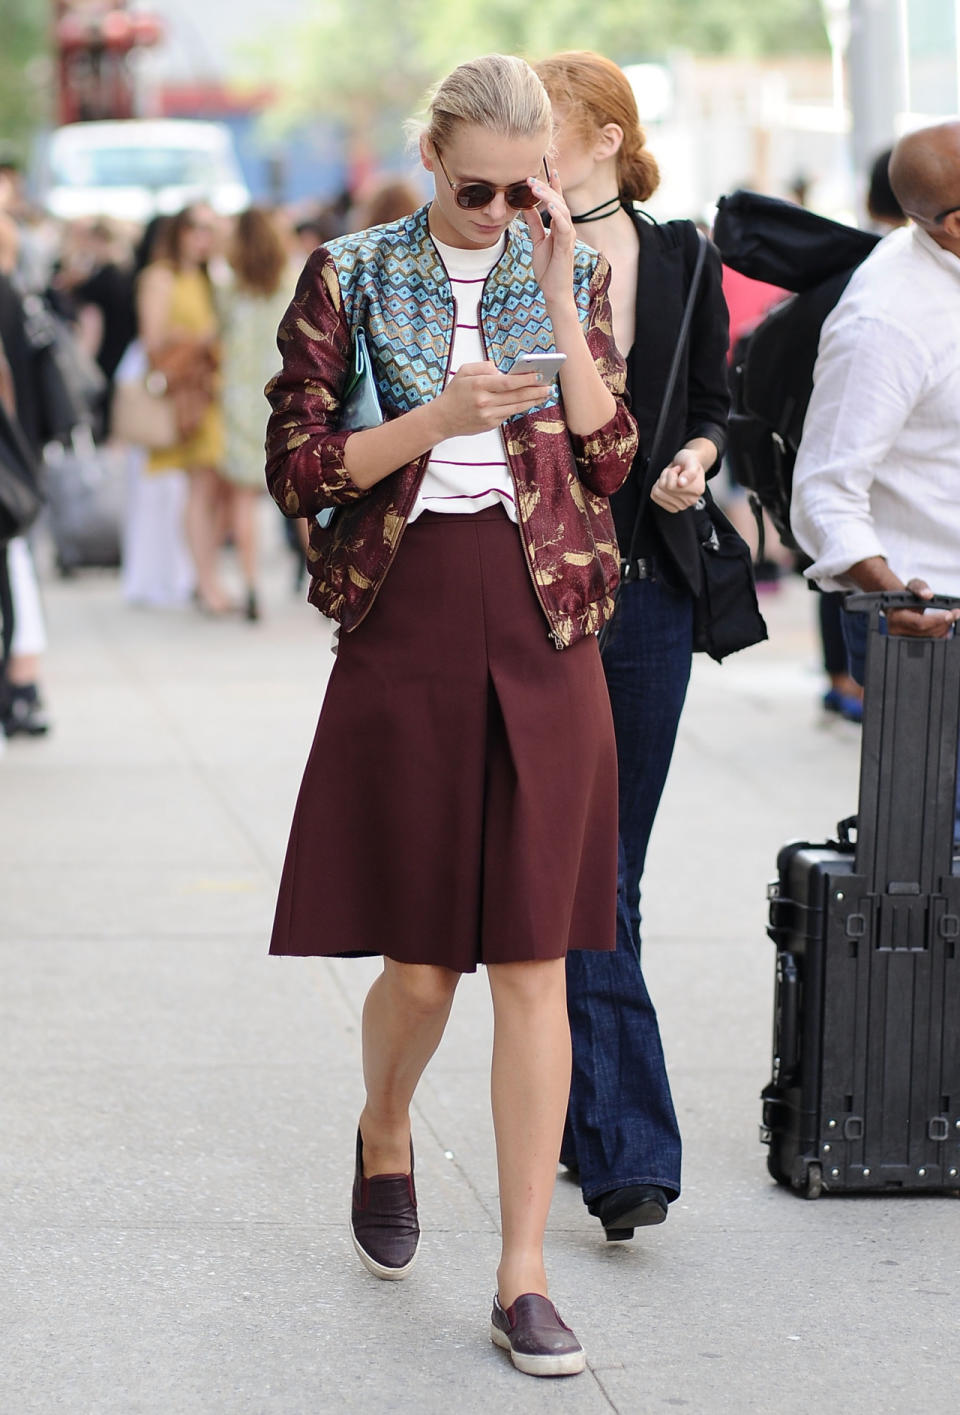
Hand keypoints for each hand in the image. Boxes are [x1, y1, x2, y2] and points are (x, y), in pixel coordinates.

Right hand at [432, 361, 544, 439]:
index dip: (525, 379)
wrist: (442, 419)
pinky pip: (508, 414)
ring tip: (545, 395)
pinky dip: (520, 407)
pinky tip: (529, 402)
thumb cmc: (454, 393)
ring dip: (532, 400)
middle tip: (549, 386)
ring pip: (516, 407)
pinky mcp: (490, 425)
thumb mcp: (464, 371)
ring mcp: (488, 415)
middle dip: (535, 391)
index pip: (507, 382)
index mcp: (478, 385)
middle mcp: (484, 401)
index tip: (539, 376)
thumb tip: (503, 371)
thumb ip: (484, 367)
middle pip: (516, 396)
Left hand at [522, 168, 575, 308]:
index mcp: (560, 226)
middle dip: (546, 187)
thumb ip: (534, 223)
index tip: (546, 168)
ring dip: (548, 197)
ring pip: (561, 210)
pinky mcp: (566, 247)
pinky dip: (558, 215)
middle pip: (558, 201)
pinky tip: (550, 205)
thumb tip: (525, 205)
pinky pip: (564, 227)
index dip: (553, 184)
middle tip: (530, 176)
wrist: (554, 291)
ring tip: (535, 187)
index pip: (557, 201)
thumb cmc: (548, 268)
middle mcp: (566, 228)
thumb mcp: (537, 241)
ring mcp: (568, 237)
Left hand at [649, 448, 706, 512]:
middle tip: (675, 473)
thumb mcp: (691, 461)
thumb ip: (689, 472)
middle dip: (666, 476)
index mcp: (697, 490)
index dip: (671, 473)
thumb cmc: (689, 462)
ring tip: (672, 477)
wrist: (687, 464)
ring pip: (657, 492)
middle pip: (663, 488)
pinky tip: (668, 484)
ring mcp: (681, 506)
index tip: (679, 469)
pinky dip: (658, 487)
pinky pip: (655, 496)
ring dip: (662, 480)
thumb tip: (681, 484)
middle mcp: (690, 501)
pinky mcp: (672, 508)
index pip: (670, 486)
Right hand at [886, 577, 959, 637]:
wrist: (898, 605)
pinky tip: (944, 626)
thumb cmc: (905, 596)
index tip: (950, 614)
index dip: (937, 619)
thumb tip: (928, 595)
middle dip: (943, 623)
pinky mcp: (909, 641)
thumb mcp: (913, 585)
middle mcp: (897, 630)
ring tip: (950, 618)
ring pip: (928, 637)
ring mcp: (902, 638)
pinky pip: (928, 640)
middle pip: (926, 631)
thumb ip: (920, 588)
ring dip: (943, 628)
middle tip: (955, 614)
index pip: (919, 622)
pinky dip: (939, 633)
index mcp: (896, 616)